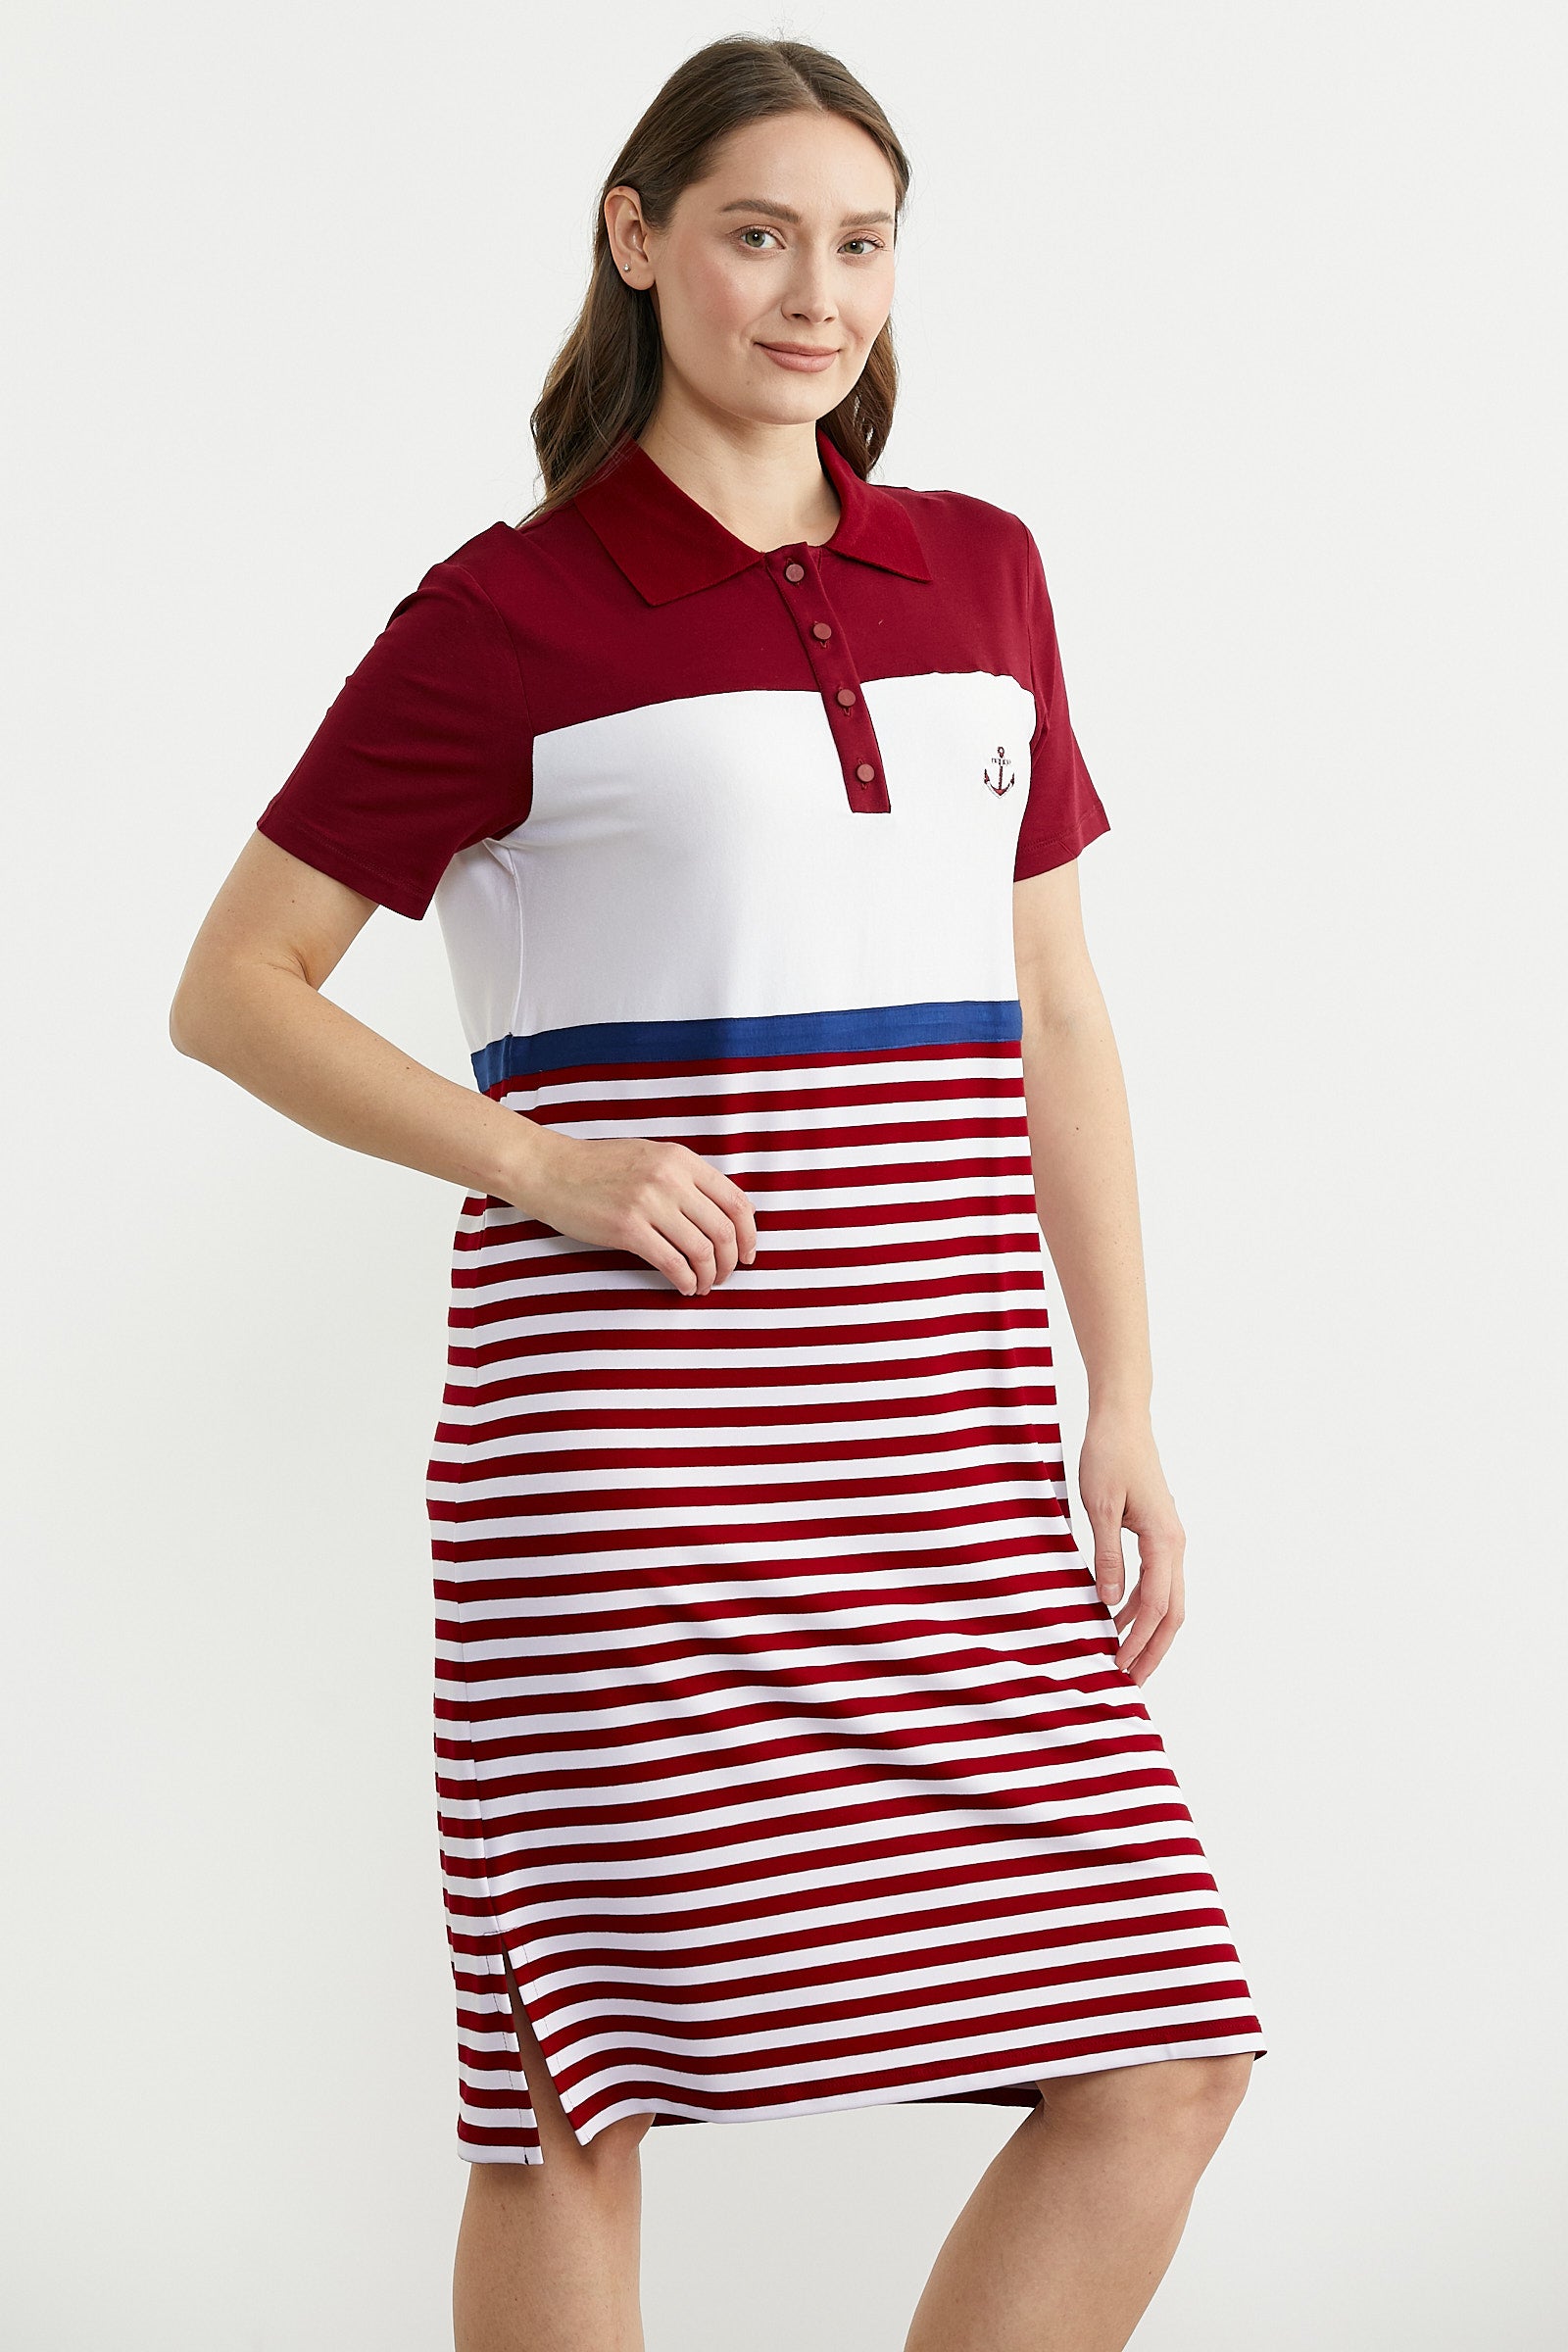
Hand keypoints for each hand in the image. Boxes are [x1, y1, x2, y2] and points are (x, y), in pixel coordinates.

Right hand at [502, 1126, 757, 1296]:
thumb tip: (721, 1216)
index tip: (748, 1254)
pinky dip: (685, 1280)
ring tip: (703, 1286)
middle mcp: (670, 1178)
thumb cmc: (599, 1168)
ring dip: (709, 1275)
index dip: (749, 1234)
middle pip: (723, 1230)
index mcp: (681, 1159)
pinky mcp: (627, 1228)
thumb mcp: (651, 1158)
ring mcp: (649, 1202)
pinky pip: (672, 1262)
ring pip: (702, 1250)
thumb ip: (685, 1179)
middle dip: (731, 1261)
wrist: (551, 1170)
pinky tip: (683, 1287)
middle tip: (725, 1276)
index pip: (735, 1201)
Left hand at [1079, 1405, 1185, 1684]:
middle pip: (1172, 1614)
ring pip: (1166, 1599)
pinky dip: (1140, 1606)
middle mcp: (1175, 1544)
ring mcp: (1170, 1539)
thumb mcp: (1099, 1506)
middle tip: (1130, 1683)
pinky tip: (1115, 1618)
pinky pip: (1156, 1581)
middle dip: (1153, 1651)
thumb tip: (1107, 1602)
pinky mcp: (1158, 1533)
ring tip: (1122, 1659)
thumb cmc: (1108, 1454)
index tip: (1118, 1669)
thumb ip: (1106, 1556)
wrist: (1122, 1418)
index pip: (1156, 1608)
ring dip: (1147, 1632)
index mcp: (1165, 1540)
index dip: (1138, 1643)